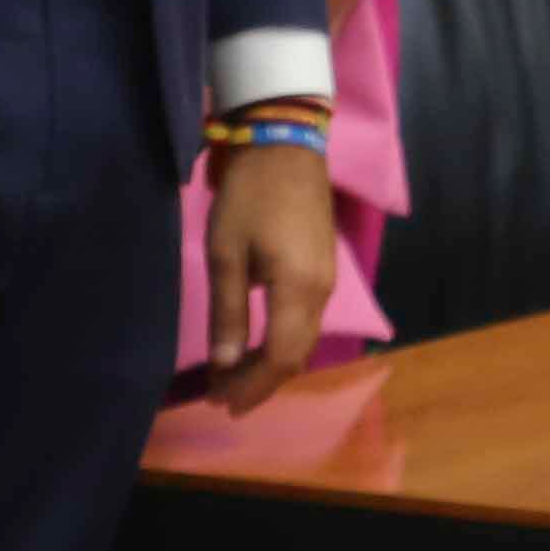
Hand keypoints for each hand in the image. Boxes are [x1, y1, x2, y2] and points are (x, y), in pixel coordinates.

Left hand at [203, 136, 335, 413]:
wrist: (286, 147)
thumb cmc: (248, 197)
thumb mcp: (225, 254)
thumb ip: (228, 312)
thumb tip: (226, 364)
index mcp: (299, 291)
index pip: (281, 357)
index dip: (253, 386)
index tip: (221, 402)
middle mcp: (323, 293)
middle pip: (298, 354)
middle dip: (261, 380)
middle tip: (222, 395)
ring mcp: (328, 280)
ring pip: (305, 338)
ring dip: (272, 362)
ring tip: (235, 374)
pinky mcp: (324, 268)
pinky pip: (307, 319)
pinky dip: (282, 340)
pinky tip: (259, 341)